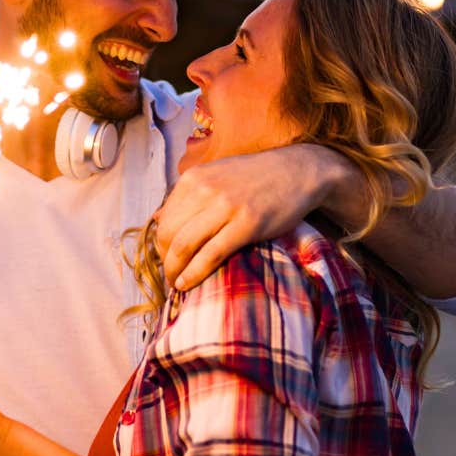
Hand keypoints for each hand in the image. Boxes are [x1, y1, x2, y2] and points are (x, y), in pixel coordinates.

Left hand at [157, 143, 350, 289]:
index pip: (164, 218)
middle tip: (170, 272)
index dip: (161, 243)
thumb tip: (157, 217)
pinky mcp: (247, 225)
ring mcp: (226, 207)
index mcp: (195, 178)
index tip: (166, 257)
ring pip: (184, 245)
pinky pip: (210, 254)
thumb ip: (189, 195)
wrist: (298, 172)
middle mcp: (205, 190)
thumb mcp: (216, 175)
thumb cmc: (256, 177)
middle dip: (165, 258)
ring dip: (174, 269)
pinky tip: (187, 284)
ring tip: (176, 282)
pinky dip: (193, 273)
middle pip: (169, 233)